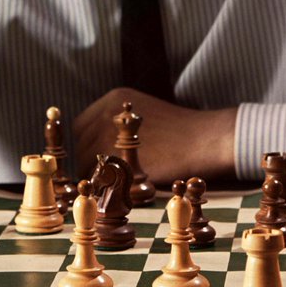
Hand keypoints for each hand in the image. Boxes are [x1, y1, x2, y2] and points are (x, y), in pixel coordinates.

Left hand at [73, 87, 236, 185]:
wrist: (204, 138)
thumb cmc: (178, 131)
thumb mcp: (143, 115)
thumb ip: (118, 126)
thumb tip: (97, 144)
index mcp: (113, 99)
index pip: (81, 126)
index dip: (85, 144)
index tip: (97, 159)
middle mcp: (107, 112)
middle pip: (81, 143)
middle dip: (89, 161)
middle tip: (108, 176)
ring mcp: (112, 133)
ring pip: (87, 161)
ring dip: (98, 174)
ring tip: (118, 183)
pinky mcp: (121, 155)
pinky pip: (102, 176)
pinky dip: (108, 185)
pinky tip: (125, 187)